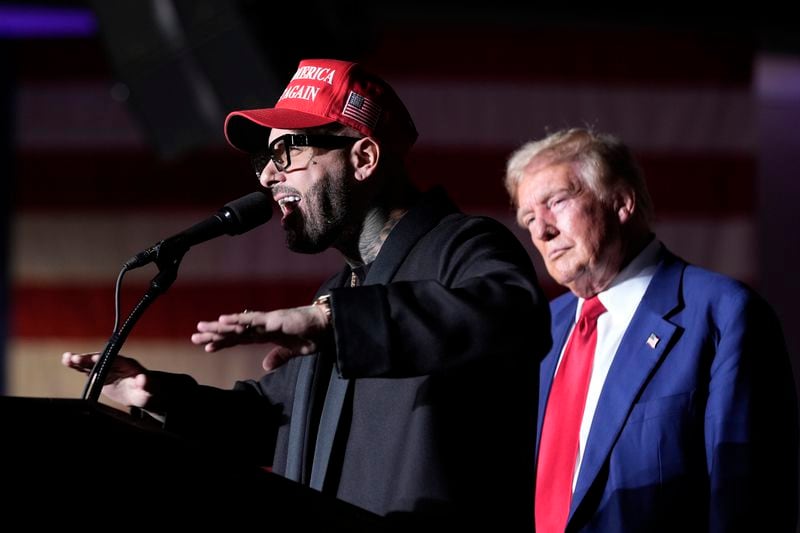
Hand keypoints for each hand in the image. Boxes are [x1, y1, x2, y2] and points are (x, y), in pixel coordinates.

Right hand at [61, 351, 153, 407]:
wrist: (141, 393)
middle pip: (101, 359)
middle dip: (89, 359)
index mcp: (128, 365)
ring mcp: (107, 368)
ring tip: (67, 358)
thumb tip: (143, 379)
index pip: (116, 360)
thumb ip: (147, 384)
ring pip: (92, 362)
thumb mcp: (150, 390)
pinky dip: (77, 366)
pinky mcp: (99, 374)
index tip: (94, 358)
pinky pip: (87, 369)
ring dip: (80, 360)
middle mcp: (116, 363)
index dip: (105, 359)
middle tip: (75, 358)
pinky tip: (66, 361)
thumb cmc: (147, 391)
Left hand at [191, 305, 330, 371]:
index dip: (223, 343)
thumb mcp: (293, 351)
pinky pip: (253, 320)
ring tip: (202, 328)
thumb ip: (279, 357)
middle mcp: (263, 326)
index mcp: (266, 334)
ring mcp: (267, 321)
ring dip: (220, 327)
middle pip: (233, 331)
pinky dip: (238, 320)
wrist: (327, 326)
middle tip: (194, 336)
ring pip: (238, 325)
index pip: (239, 339)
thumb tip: (265, 366)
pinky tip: (223, 321)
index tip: (206, 347)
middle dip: (214, 334)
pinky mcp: (274, 319)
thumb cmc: (312, 336)